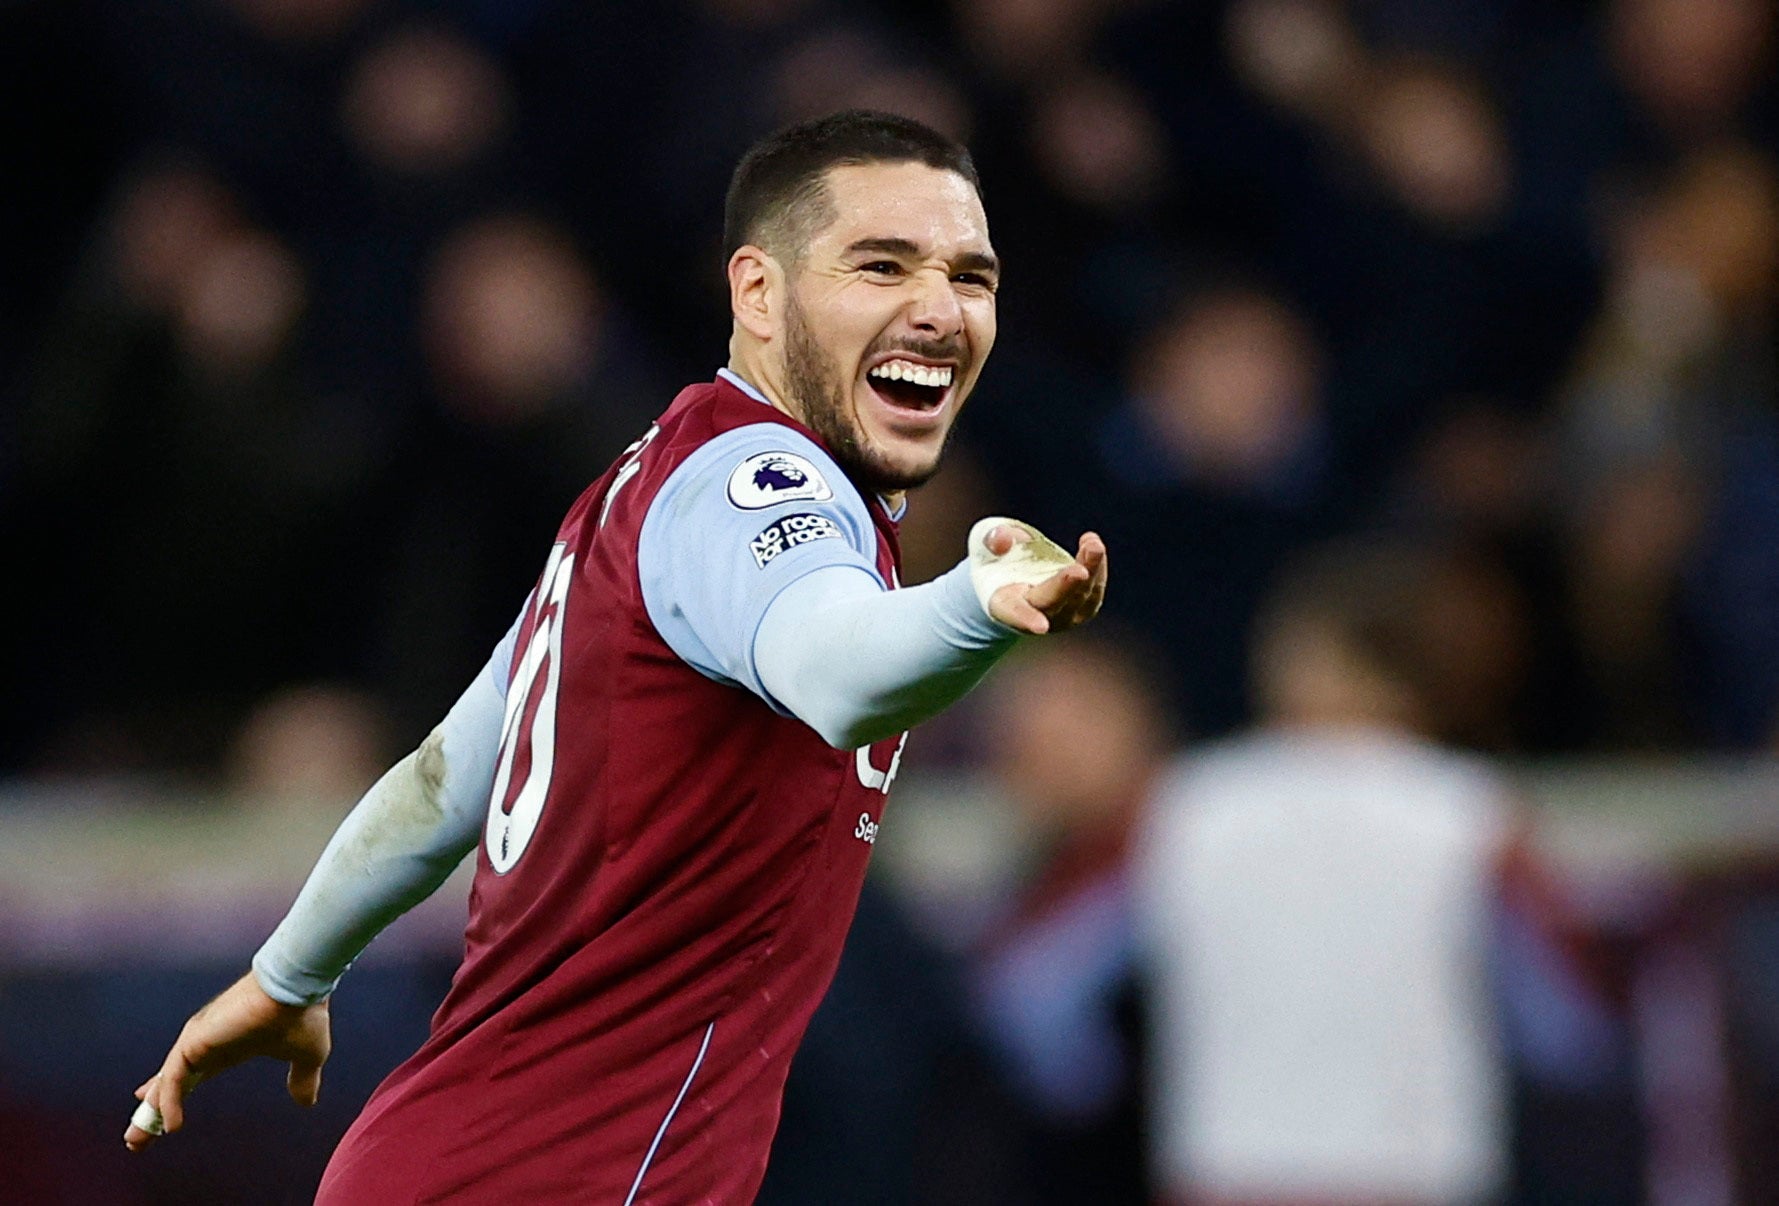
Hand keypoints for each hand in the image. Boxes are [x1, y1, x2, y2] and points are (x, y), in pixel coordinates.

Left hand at [125, 971, 331, 1151]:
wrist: (298, 987)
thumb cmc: (303, 1014)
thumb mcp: (307, 1056)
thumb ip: (303, 1079)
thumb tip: (307, 1102)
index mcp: (231, 1048)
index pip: (194, 1075)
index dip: (177, 1095)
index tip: (162, 1117)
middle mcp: (209, 1044)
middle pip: (172, 1083)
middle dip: (155, 1111)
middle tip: (137, 1139)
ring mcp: (199, 1041)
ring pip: (167, 1082)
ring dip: (152, 1112)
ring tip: (137, 1141)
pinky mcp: (195, 1041)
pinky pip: (174, 1078)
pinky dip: (169, 1102)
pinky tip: (171, 1125)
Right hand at [986, 528, 1107, 634]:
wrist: (1017, 577)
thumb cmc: (997, 560)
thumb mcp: (985, 543)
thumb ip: (993, 539)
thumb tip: (1005, 540)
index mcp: (1004, 605)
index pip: (1015, 614)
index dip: (1026, 619)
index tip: (1040, 628)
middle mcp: (1035, 617)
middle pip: (1052, 603)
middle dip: (1066, 587)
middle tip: (1080, 571)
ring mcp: (1062, 617)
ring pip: (1080, 597)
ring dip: (1090, 569)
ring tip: (1092, 544)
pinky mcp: (1082, 609)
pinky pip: (1094, 590)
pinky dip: (1097, 567)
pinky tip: (1092, 544)